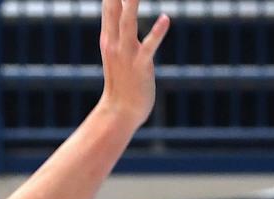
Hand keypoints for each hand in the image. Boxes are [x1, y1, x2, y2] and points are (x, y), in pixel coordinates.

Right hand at [98, 0, 169, 128]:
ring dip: (132, 2)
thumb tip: (117, 9)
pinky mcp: (141, 66)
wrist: (119, 113)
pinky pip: (149, 47)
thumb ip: (117, 29)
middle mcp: (114, 42)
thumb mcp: (116, 51)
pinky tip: (165, 18)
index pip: (108, 2)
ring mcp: (126, 54)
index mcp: (108, 36)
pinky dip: (156, 33)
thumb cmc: (122, 83)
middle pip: (115, 5)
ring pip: (129, 22)